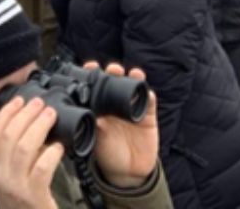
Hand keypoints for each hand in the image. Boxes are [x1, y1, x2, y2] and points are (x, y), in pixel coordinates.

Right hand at [0, 96, 61, 208]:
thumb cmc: (24, 204)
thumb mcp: (10, 180)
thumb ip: (14, 157)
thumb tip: (31, 126)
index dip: (7, 113)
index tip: (20, 99)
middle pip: (10, 135)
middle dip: (26, 114)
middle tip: (41, 104)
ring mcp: (15, 187)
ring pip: (24, 147)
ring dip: (39, 127)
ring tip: (51, 116)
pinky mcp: (32, 197)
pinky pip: (42, 168)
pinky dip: (51, 153)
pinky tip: (60, 146)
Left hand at [85, 62, 158, 187]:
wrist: (127, 172)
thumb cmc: (108, 153)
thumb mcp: (98, 141)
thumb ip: (98, 128)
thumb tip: (94, 117)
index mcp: (99, 106)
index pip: (96, 85)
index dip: (93, 74)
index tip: (89, 66)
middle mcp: (115, 103)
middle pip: (116, 81)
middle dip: (114, 71)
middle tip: (113, 69)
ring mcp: (132, 107)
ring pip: (135, 87)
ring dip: (135, 78)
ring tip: (134, 74)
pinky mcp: (147, 116)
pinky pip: (149, 103)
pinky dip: (149, 96)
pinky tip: (148, 93)